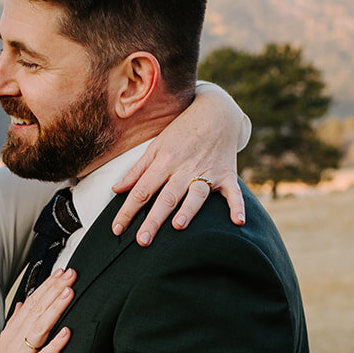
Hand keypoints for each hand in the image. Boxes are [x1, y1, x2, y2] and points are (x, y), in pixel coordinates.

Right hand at [0, 268, 73, 352]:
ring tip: (69, 292)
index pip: (30, 305)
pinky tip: (67, 332)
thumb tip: (21, 305)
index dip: (46, 288)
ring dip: (55, 309)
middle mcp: (15, 344)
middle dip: (54, 290)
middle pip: (36, 311)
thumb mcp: (1, 350)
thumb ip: (13, 327)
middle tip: (70, 273)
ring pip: (39, 328)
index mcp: (10, 337)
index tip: (60, 273)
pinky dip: (55, 345)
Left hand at [110, 83, 246, 243]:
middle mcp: (185, 168)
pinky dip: (237, 206)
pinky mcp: (227, 174)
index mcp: (164, 161)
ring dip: (189, 210)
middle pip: (166, 197)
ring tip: (179, 227)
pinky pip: (233, 192)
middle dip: (154, 219)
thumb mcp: (156, 146)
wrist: (216, 112)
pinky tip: (237, 221)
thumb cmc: (182, 132)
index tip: (116, 229)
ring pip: (196, 194)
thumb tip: (116, 189)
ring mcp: (207, 171)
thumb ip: (137, 171)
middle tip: (142, 241)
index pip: (141, 190)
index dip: (127, 210)